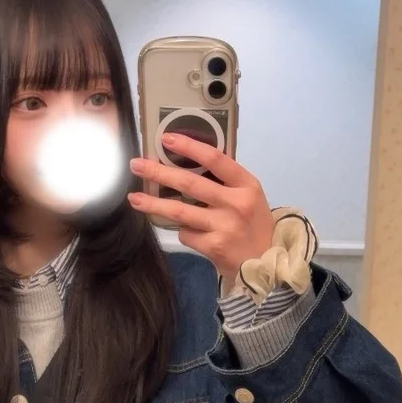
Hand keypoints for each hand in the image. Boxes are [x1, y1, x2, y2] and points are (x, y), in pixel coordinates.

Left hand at [128, 134, 274, 282]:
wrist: (267, 263)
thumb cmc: (254, 226)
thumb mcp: (250, 197)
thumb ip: (225, 182)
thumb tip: (187, 164)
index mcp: (246, 185)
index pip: (215, 159)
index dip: (188, 146)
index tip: (166, 139)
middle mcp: (235, 203)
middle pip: (189, 183)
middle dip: (158, 173)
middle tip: (137, 165)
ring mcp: (224, 226)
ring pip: (179, 211)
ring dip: (153, 204)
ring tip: (134, 198)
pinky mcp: (213, 247)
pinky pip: (186, 234)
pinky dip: (182, 231)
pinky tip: (188, 231)